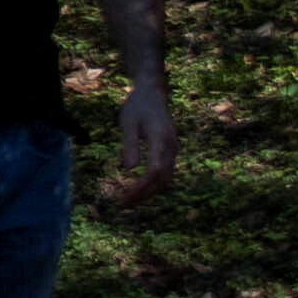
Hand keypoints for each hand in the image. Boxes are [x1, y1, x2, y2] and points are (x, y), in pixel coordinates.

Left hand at [108, 83, 178, 203]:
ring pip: (165, 178)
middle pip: (162, 179)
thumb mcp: (128, 121)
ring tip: (129, 200)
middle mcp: (171, 146)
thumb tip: (129, 169)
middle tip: (124, 204)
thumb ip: (129, 144)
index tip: (127, 196)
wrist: (153, 93)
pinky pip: (165, 172)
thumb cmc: (137, 105)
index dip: (142, 187)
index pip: (155, 170)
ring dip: (150, 191)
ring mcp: (173, 149)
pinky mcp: (170, 151)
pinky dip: (153, 184)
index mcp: (160, 138)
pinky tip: (139, 189)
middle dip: (145, 194)